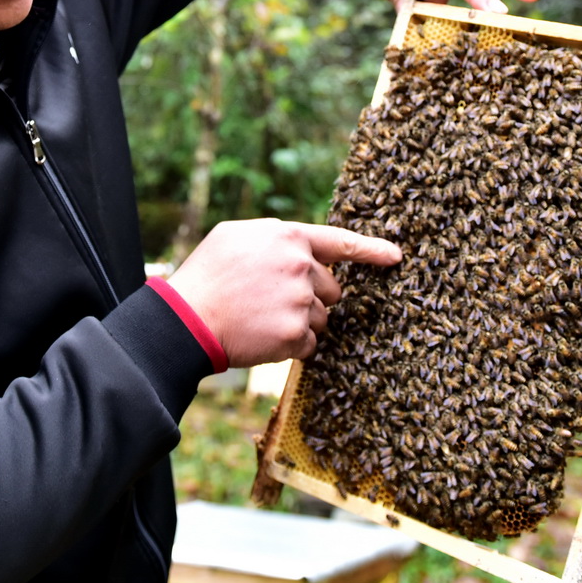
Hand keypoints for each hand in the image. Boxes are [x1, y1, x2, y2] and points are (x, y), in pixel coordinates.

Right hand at [169, 219, 401, 367]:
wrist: (186, 318)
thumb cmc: (206, 276)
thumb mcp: (235, 236)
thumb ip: (274, 237)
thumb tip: (298, 247)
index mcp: (289, 237)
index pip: (340, 242)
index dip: (371, 250)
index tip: (395, 258)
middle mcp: (301, 266)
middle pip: (331, 289)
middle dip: (309, 298)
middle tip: (268, 301)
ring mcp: (300, 301)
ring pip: (321, 318)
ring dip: (298, 323)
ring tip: (259, 318)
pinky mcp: (294, 334)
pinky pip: (310, 344)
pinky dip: (290, 346)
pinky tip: (261, 336)